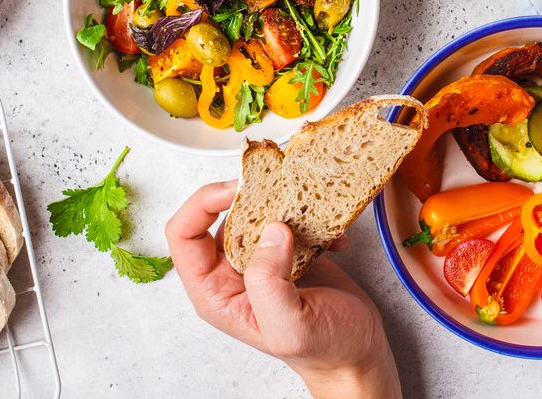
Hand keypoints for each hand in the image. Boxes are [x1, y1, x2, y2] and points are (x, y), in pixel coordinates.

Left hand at [165, 182, 400, 398]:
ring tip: (310, 209)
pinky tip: (333, 237)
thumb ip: (269, 282)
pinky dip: (312, 218)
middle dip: (250, 196)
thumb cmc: (322, 351)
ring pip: (256, 212)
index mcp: (216, 292)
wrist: (357, 355)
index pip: (184, 235)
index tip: (237, 189)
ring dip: (283, 203)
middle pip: (220, 215)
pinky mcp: (288, 251)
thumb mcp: (289, 327)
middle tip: (280, 187)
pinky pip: (288, 218)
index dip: (202, 204)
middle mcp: (232, 272)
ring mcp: (260, 259)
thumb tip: (270, 231)